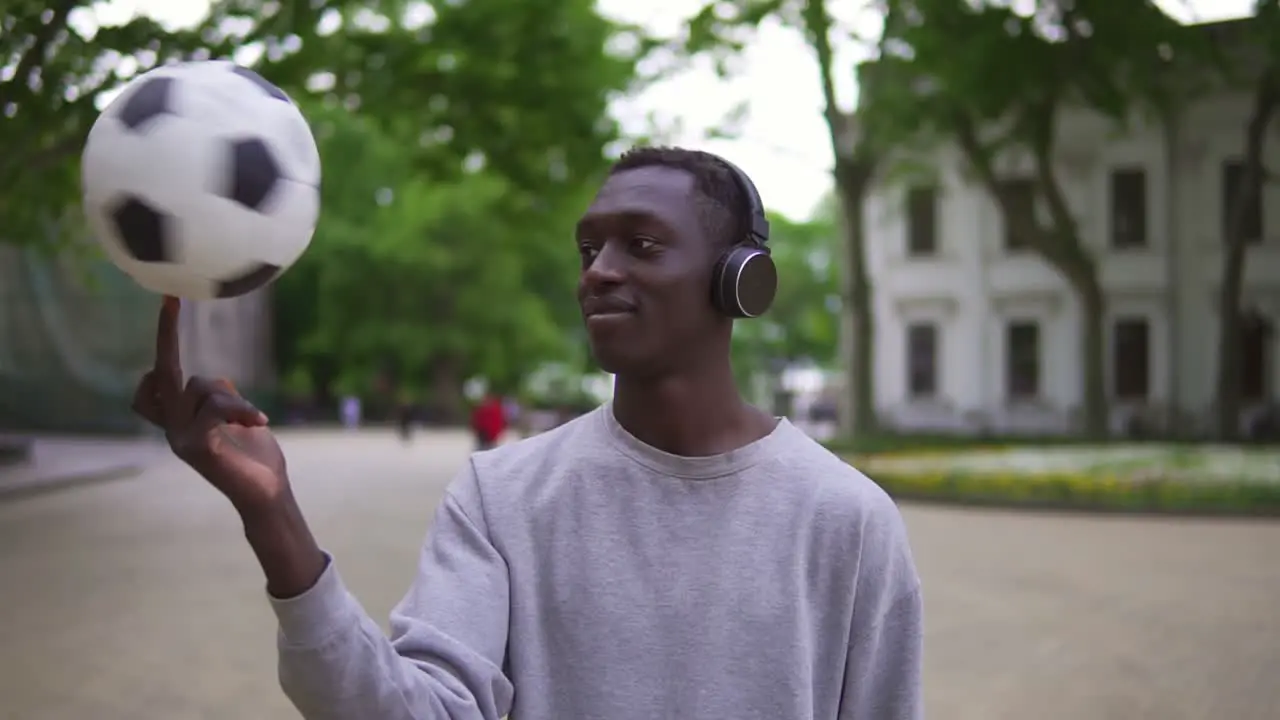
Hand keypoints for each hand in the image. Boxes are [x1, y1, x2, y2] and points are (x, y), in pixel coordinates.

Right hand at [132, 296, 288, 514]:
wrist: (266, 494)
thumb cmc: (257, 457)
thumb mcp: (238, 418)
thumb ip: (221, 398)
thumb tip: (216, 382)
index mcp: (179, 420)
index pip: (155, 379)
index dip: (160, 346)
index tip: (169, 304)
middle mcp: (171, 428)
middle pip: (165, 373)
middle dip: (166, 335)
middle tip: (170, 299)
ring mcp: (178, 438)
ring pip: (200, 387)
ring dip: (233, 398)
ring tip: (255, 420)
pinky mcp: (194, 446)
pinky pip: (213, 408)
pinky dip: (240, 410)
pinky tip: (259, 421)